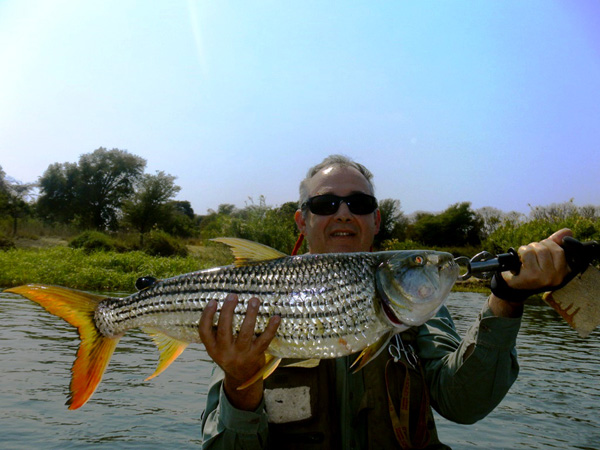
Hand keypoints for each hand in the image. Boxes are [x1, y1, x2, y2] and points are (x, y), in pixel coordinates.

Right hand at [198, 293, 279, 409]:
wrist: (242, 378)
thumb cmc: (229, 355)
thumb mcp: (217, 347)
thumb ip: (217, 331)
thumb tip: (225, 302)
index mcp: (213, 349)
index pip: (204, 332)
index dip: (207, 316)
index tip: (214, 301)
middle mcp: (225, 352)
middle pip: (224, 330)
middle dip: (228, 311)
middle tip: (233, 296)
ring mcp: (241, 354)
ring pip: (245, 333)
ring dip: (250, 315)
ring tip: (254, 300)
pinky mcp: (256, 355)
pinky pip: (264, 340)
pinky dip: (271, 329)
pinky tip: (276, 317)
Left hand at [489, 228, 572, 316]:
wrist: (512, 287)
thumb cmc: (530, 270)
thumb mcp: (544, 257)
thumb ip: (555, 244)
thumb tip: (568, 231)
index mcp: (564, 273)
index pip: (562, 250)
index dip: (552, 243)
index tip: (543, 245)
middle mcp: (557, 277)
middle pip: (551, 248)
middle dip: (539, 245)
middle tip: (532, 252)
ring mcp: (545, 278)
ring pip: (540, 249)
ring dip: (529, 248)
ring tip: (525, 256)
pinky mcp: (532, 276)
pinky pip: (528, 253)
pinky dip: (522, 251)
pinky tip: (519, 258)